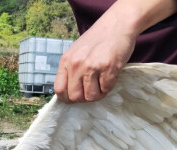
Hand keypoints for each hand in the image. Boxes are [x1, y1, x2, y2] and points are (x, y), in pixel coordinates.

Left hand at [55, 0, 176, 102]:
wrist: (117, 24)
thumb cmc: (96, 40)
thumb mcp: (75, 53)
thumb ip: (70, 71)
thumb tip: (68, 94)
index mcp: (66, 61)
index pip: (59, 90)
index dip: (66, 98)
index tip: (74, 98)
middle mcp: (76, 64)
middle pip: (74, 97)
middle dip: (83, 98)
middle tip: (91, 91)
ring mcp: (92, 66)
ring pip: (90, 96)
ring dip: (97, 94)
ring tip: (101, 84)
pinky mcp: (108, 68)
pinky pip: (106, 89)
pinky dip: (108, 87)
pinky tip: (109, 76)